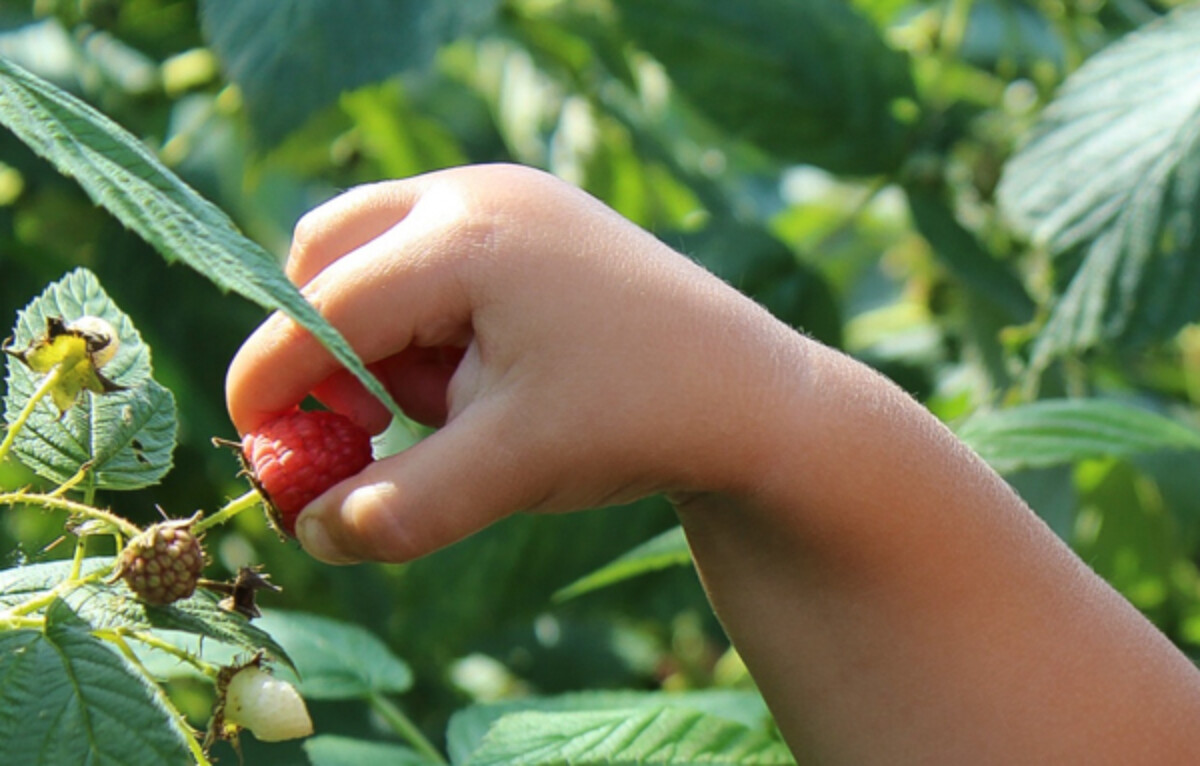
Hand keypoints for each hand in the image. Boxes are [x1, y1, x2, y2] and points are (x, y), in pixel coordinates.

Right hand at [226, 164, 802, 563]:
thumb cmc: (637, 421)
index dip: (272, 379)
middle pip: (333, 252)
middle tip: (360, 423)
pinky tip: (488, 375)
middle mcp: (480, 193)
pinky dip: (428, 322)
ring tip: (456, 403)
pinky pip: (432, 257)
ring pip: (379, 253)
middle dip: (324, 345)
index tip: (253, 442)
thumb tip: (305, 535)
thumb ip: (398, 507)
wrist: (754, 397)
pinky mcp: (534, 218)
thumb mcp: (510, 469)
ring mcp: (511, 196)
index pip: (323, 306)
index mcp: (467, 238)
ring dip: (381, 336)